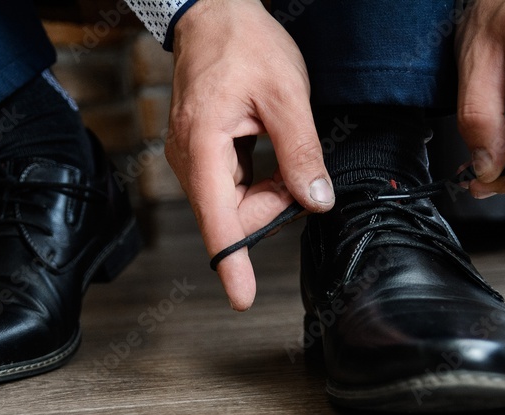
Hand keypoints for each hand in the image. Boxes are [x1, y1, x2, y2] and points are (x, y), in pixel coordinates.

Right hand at [167, 0, 333, 310]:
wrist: (213, 14)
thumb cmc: (244, 45)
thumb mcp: (286, 94)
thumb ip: (301, 151)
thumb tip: (316, 201)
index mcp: (203, 145)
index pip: (218, 218)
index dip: (232, 261)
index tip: (241, 297)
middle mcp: (188, 159)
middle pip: (230, 216)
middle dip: (270, 205)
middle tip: (295, 166)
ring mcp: (191, 160)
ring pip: (232, 204)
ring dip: (265, 192)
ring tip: (279, 145)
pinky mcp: (200, 157)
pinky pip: (230, 188)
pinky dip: (256, 181)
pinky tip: (267, 151)